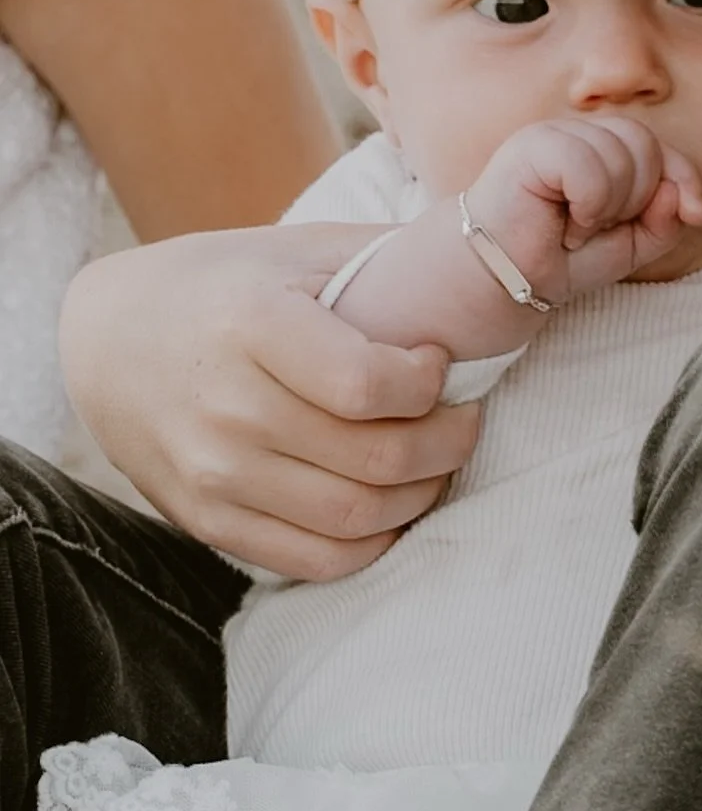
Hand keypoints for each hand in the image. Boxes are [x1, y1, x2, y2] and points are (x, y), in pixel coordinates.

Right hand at [60, 222, 481, 580]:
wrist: (106, 337)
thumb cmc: (221, 285)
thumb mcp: (292, 250)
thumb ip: (382, 257)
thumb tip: (486, 257)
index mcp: (251, 324)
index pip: (369, 385)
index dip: (429, 383)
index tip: (439, 364)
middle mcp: (228, 406)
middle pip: (376, 458)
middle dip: (449, 443)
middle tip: (464, 418)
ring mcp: (213, 473)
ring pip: (356, 517)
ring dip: (421, 495)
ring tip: (435, 460)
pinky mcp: (207, 521)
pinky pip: (315, 560)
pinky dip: (374, 543)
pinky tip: (392, 505)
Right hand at [464, 115, 701, 305]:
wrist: (505, 281)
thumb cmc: (559, 259)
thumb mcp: (631, 246)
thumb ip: (664, 222)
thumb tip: (680, 197)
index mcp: (602, 147)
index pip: (660, 146)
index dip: (684, 178)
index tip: (695, 215)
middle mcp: (579, 132)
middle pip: (645, 144)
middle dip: (638, 199)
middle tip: (599, 228)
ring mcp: (554, 134)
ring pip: (621, 154)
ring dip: (608, 208)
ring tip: (577, 228)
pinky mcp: (532, 145)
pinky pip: (588, 165)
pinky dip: (587, 205)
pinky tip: (565, 223)